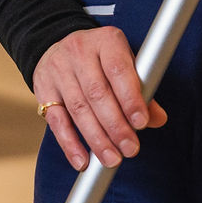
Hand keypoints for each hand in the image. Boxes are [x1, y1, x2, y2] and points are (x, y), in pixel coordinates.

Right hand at [32, 27, 168, 170]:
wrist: (59, 44)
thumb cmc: (101, 59)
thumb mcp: (123, 62)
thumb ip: (141, 89)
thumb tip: (158, 119)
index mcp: (106, 41)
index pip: (118, 70)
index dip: (130, 98)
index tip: (141, 123)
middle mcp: (79, 52)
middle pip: (97, 93)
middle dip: (116, 125)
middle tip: (130, 149)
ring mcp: (59, 70)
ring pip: (79, 109)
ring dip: (97, 139)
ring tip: (112, 159)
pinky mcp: (43, 90)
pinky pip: (57, 121)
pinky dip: (70, 144)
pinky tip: (83, 161)